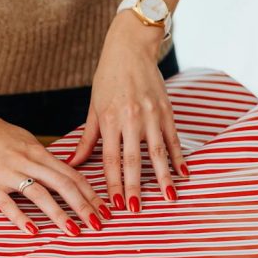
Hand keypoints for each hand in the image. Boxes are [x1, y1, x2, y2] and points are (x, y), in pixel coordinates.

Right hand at [0, 105, 110, 235]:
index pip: (71, 174)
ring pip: (39, 194)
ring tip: (73, 231)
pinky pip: (7, 203)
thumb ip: (42, 157)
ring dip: (59, 214)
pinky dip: (20, 217)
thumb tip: (60, 171)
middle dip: (83, 206)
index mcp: (38, 152)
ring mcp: (8, 173)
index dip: (90, 193)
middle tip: (98, 224)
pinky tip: (32, 231)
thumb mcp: (24, 140)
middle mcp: (27, 161)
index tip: (104, 209)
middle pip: (63, 185)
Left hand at [68, 12, 186, 211]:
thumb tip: (72, 163)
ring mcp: (152, 114)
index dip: (113, 182)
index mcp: (110, 120)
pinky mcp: (167, 110)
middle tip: (136, 209)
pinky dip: (180, 157)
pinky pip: (174, 138)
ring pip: (158, 152)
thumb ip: (87, 139)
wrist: (131, 47)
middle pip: (133, 160)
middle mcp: (131, 119)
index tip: (115, 203)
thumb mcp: (94, 107)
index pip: (110, 159)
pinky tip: (184, 174)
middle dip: (135, 186)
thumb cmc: (108, 78)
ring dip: (163, 177)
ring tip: (168, 198)